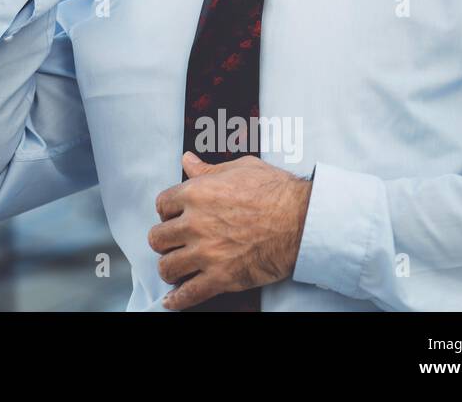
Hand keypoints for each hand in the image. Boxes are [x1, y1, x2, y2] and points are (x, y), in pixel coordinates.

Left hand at [148, 152, 311, 309]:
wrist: (303, 220)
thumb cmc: (276, 192)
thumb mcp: (239, 168)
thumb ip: (208, 169)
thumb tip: (188, 160)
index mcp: (196, 194)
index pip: (162, 205)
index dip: (167, 211)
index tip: (174, 217)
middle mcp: (195, 223)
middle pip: (158, 237)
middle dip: (164, 240)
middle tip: (174, 243)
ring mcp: (206, 252)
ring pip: (167, 266)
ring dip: (169, 268)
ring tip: (177, 267)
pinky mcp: (221, 277)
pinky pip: (189, 293)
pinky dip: (177, 300)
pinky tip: (172, 301)